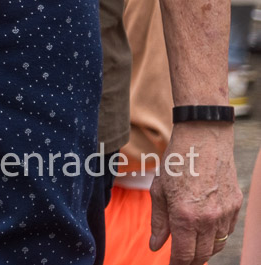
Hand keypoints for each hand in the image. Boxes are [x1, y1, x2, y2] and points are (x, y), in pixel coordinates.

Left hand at [148, 122, 240, 264]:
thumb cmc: (176, 162)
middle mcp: (208, 218)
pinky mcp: (236, 206)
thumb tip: (156, 247)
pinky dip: (216, 235)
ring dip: (204, 249)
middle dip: (190, 261)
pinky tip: (205, 229)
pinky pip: (227, 231)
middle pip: (202, 255)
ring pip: (217, 245)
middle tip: (180, 260)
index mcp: (185, 215)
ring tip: (191, 245)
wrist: (204, 139)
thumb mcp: (158, 190)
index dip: (177, 264)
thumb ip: (158, 222)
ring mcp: (225, 213)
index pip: (185, 254)